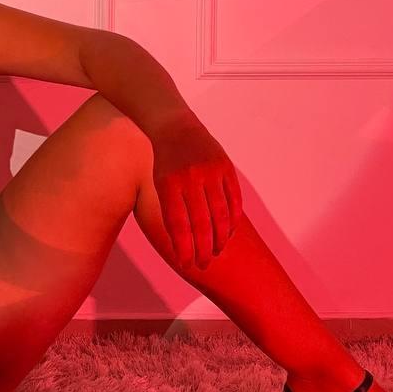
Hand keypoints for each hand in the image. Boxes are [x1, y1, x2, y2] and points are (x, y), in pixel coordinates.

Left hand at [151, 117, 244, 271]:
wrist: (175, 127)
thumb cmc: (164, 163)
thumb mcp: (159, 184)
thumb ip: (171, 212)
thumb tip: (184, 246)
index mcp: (169, 184)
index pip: (179, 225)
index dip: (184, 248)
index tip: (186, 264)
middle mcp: (190, 178)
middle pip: (201, 223)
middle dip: (203, 249)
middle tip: (203, 264)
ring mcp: (210, 171)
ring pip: (221, 214)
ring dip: (220, 238)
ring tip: (216, 252)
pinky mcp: (226, 167)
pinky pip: (234, 200)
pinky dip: (233, 219)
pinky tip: (228, 232)